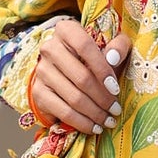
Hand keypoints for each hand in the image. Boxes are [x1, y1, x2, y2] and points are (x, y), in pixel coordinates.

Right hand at [29, 19, 130, 134]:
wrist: (65, 72)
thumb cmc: (93, 58)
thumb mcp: (110, 47)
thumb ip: (118, 46)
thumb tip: (113, 58)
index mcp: (66, 30)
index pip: (84, 46)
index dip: (102, 68)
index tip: (116, 88)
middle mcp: (49, 48)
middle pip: (81, 77)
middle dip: (103, 98)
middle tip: (116, 110)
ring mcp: (41, 71)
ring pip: (74, 97)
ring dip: (95, 113)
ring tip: (109, 121)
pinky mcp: (38, 92)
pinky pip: (63, 111)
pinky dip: (82, 122)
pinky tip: (94, 127)